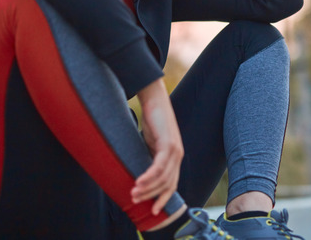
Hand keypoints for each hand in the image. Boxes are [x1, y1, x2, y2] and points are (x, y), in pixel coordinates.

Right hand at [130, 78, 183, 214]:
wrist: (155, 99)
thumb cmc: (151, 120)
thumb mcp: (149, 144)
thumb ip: (148, 158)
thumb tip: (137, 173)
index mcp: (174, 157)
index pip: (172, 184)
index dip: (163, 198)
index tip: (153, 210)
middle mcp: (178, 155)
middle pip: (167, 184)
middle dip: (151, 196)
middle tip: (134, 201)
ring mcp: (175, 150)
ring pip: (163, 177)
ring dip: (147, 188)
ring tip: (133, 193)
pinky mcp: (168, 143)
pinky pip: (159, 166)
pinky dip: (148, 176)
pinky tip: (138, 182)